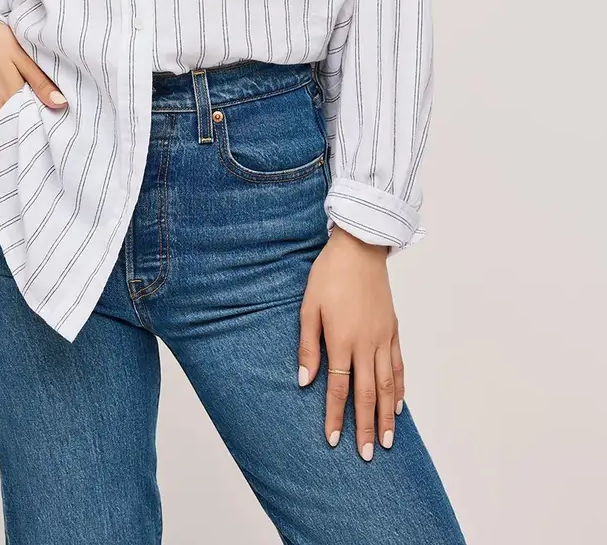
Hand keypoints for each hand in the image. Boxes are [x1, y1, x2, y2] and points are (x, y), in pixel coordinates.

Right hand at [0, 21, 67, 128]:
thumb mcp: (20, 56)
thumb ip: (40, 83)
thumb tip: (60, 104)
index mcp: (9, 98)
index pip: (34, 122)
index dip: (47, 120)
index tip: (56, 113)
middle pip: (20, 128)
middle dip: (34, 122)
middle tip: (46, 108)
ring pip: (7, 127)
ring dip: (19, 121)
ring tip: (31, 104)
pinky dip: (7, 119)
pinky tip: (15, 104)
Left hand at [297, 226, 403, 460]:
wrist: (360, 248)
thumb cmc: (329, 275)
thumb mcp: (309, 307)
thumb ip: (308, 346)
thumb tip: (305, 382)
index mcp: (342, 340)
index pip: (340, 388)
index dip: (337, 416)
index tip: (334, 440)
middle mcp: (366, 343)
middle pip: (367, 394)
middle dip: (366, 426)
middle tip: (367, 454)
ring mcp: (383, 337)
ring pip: (387, 385)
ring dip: (386, 415)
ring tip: (386, 441)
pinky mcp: (393, 329)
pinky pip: (398, 365)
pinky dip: (399, 388)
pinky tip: (397, 405)